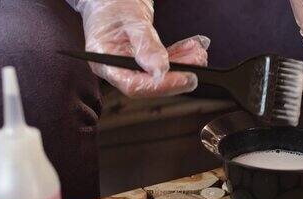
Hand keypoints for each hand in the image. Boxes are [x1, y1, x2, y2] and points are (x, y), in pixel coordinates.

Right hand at [74, 0, 208, 97]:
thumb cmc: (114, 3)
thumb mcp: (132, 19)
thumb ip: (146, 44)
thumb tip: (160, 70)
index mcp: (104, 60)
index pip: (133, 85)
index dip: (161, 86)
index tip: (185, 78)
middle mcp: (115, 68)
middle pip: (148, 84)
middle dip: (177, 75)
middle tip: (198, 62)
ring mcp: (127, 65)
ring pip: (158, 75)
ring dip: (182, 65)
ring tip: (198, 53)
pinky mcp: (139, 61)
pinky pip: (161, 65)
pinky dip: (178, 58)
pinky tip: (190, 49)